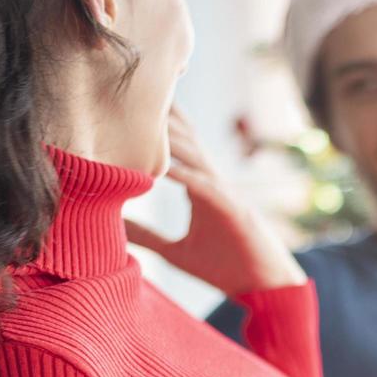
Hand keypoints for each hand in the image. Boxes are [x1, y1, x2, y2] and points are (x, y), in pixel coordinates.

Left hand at [125, 106, 306, 295]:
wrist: (264, 288)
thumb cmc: (226, 269)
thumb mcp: (177, 252)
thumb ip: (147, 236)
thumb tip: (112, 227)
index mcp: (201, 187)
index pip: (177, 147)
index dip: (158, 124)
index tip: (129, 101)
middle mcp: (212, 182)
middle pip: (185, 139)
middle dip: (163, 115)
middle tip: (133, 88)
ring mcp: (224, 193)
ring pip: (194, 156)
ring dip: (170, 137)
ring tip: (143, 115)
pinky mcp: (232, 211)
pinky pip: (204, 187)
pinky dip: (184, 175)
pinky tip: (163, 166)